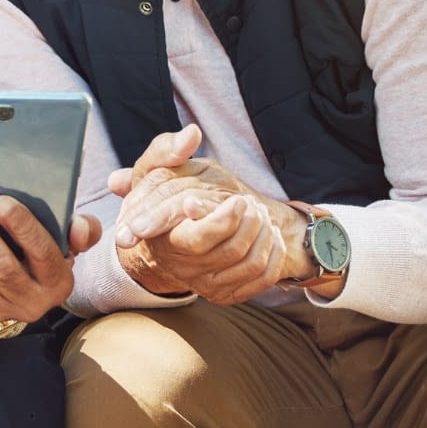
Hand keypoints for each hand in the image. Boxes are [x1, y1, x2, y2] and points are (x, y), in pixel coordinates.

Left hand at [0, 194, 100, 326]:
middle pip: (1, 265)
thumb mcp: (66, 245)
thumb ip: (82, 230)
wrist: (17, 295)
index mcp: (56, 282)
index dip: (21, 225)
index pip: (41, 252)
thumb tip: (80, 226)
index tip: (0, 201)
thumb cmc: (40, 259)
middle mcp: (29, 302)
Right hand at [110, 125, 308, 303]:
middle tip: (250, 202)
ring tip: (261, 213)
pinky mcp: (227, 293)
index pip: (195, 239)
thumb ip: (166, 150)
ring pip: (249, 264)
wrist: (165, 239)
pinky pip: (261, 280)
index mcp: (165, 239)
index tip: (239, 199)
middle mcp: (184, 268)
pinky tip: (270, 235)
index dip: (221, 220)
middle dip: (250, 222)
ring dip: (264, 234)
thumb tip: (191, 134)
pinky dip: (273, 255)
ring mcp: (207, 284)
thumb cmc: (161, 197)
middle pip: (231, 250)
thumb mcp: (153, 171)